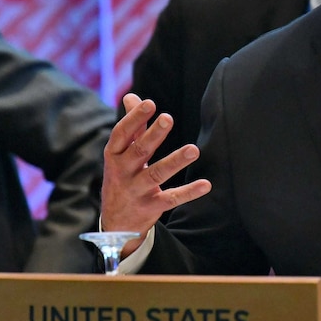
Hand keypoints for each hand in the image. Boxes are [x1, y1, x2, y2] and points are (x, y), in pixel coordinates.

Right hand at [102, 93, 210, 255]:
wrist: (115, 224)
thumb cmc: (122, 178)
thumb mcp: (120, 154)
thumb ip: (132, 127)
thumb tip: (132, 96)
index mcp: (115, 156)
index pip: (122, 134)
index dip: (134, 118)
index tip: (150, 103)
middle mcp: (123, 172)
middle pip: (139, 151)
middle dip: (154, 135)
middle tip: (168, 118)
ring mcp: (137, 191)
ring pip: (157, 174)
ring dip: (176, 161)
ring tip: (194, 150)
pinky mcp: (151, 207)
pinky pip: (172, 198)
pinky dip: (189, 192)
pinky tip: (206, 184)